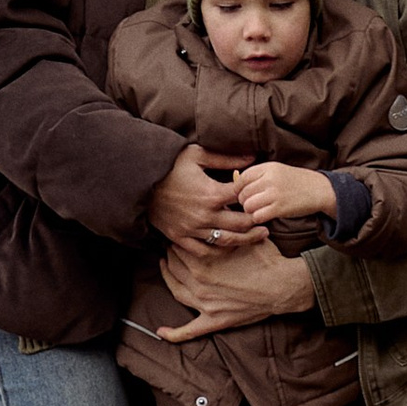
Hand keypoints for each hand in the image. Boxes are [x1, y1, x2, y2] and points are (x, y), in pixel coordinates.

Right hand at [148, 146, 264, 250]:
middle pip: (240, 225)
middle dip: (257, 224)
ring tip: (257, 238)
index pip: (244, 199)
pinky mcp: (180, 238)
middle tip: (267, 225)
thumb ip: (226, 158)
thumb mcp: (196, 154)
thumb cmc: (168, 164)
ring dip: (244, 241)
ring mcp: (193, 229)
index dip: (256, 198)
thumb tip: (251, 158)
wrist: (139, 181)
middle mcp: (205, 215)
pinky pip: (204, 251)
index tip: (263, 198)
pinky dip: (218, 251)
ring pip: (226, 241)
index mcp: (212, 194)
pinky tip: (228, 247)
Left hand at [158, 239, 312, 332]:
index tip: (180, 231)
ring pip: (176, 289)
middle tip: (172, 244)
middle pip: (174, 265)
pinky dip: (174, 333)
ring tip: (165, 266)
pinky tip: (161, 332)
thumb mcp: (243, 236)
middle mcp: (199, 283)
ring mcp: (204, 304)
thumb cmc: (265, 258)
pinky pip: (189, 331)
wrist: (283, 285)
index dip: (179, 237)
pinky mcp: (214, 321)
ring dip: (168, 277)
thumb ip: (225, 227)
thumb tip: (218, 207)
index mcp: (203, 261)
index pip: (180, 246)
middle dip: (172, 253)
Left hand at [231, 161, 336, 226]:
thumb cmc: (296, 181)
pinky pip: (257, 216)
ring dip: (250, 211)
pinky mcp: (280, 208)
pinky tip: (264, 216)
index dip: (239, 188)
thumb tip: (236, 183)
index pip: (242, 178)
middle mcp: (269, 179)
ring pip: (248, 205)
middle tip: (252, 204)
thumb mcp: (277, 171)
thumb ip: (258, 175)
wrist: (319, 189)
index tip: (243, 194)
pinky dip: (258, 218)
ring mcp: (274, 194)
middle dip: (244, 201)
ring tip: (258, 210)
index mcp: (268, 167)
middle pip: (243, 193)